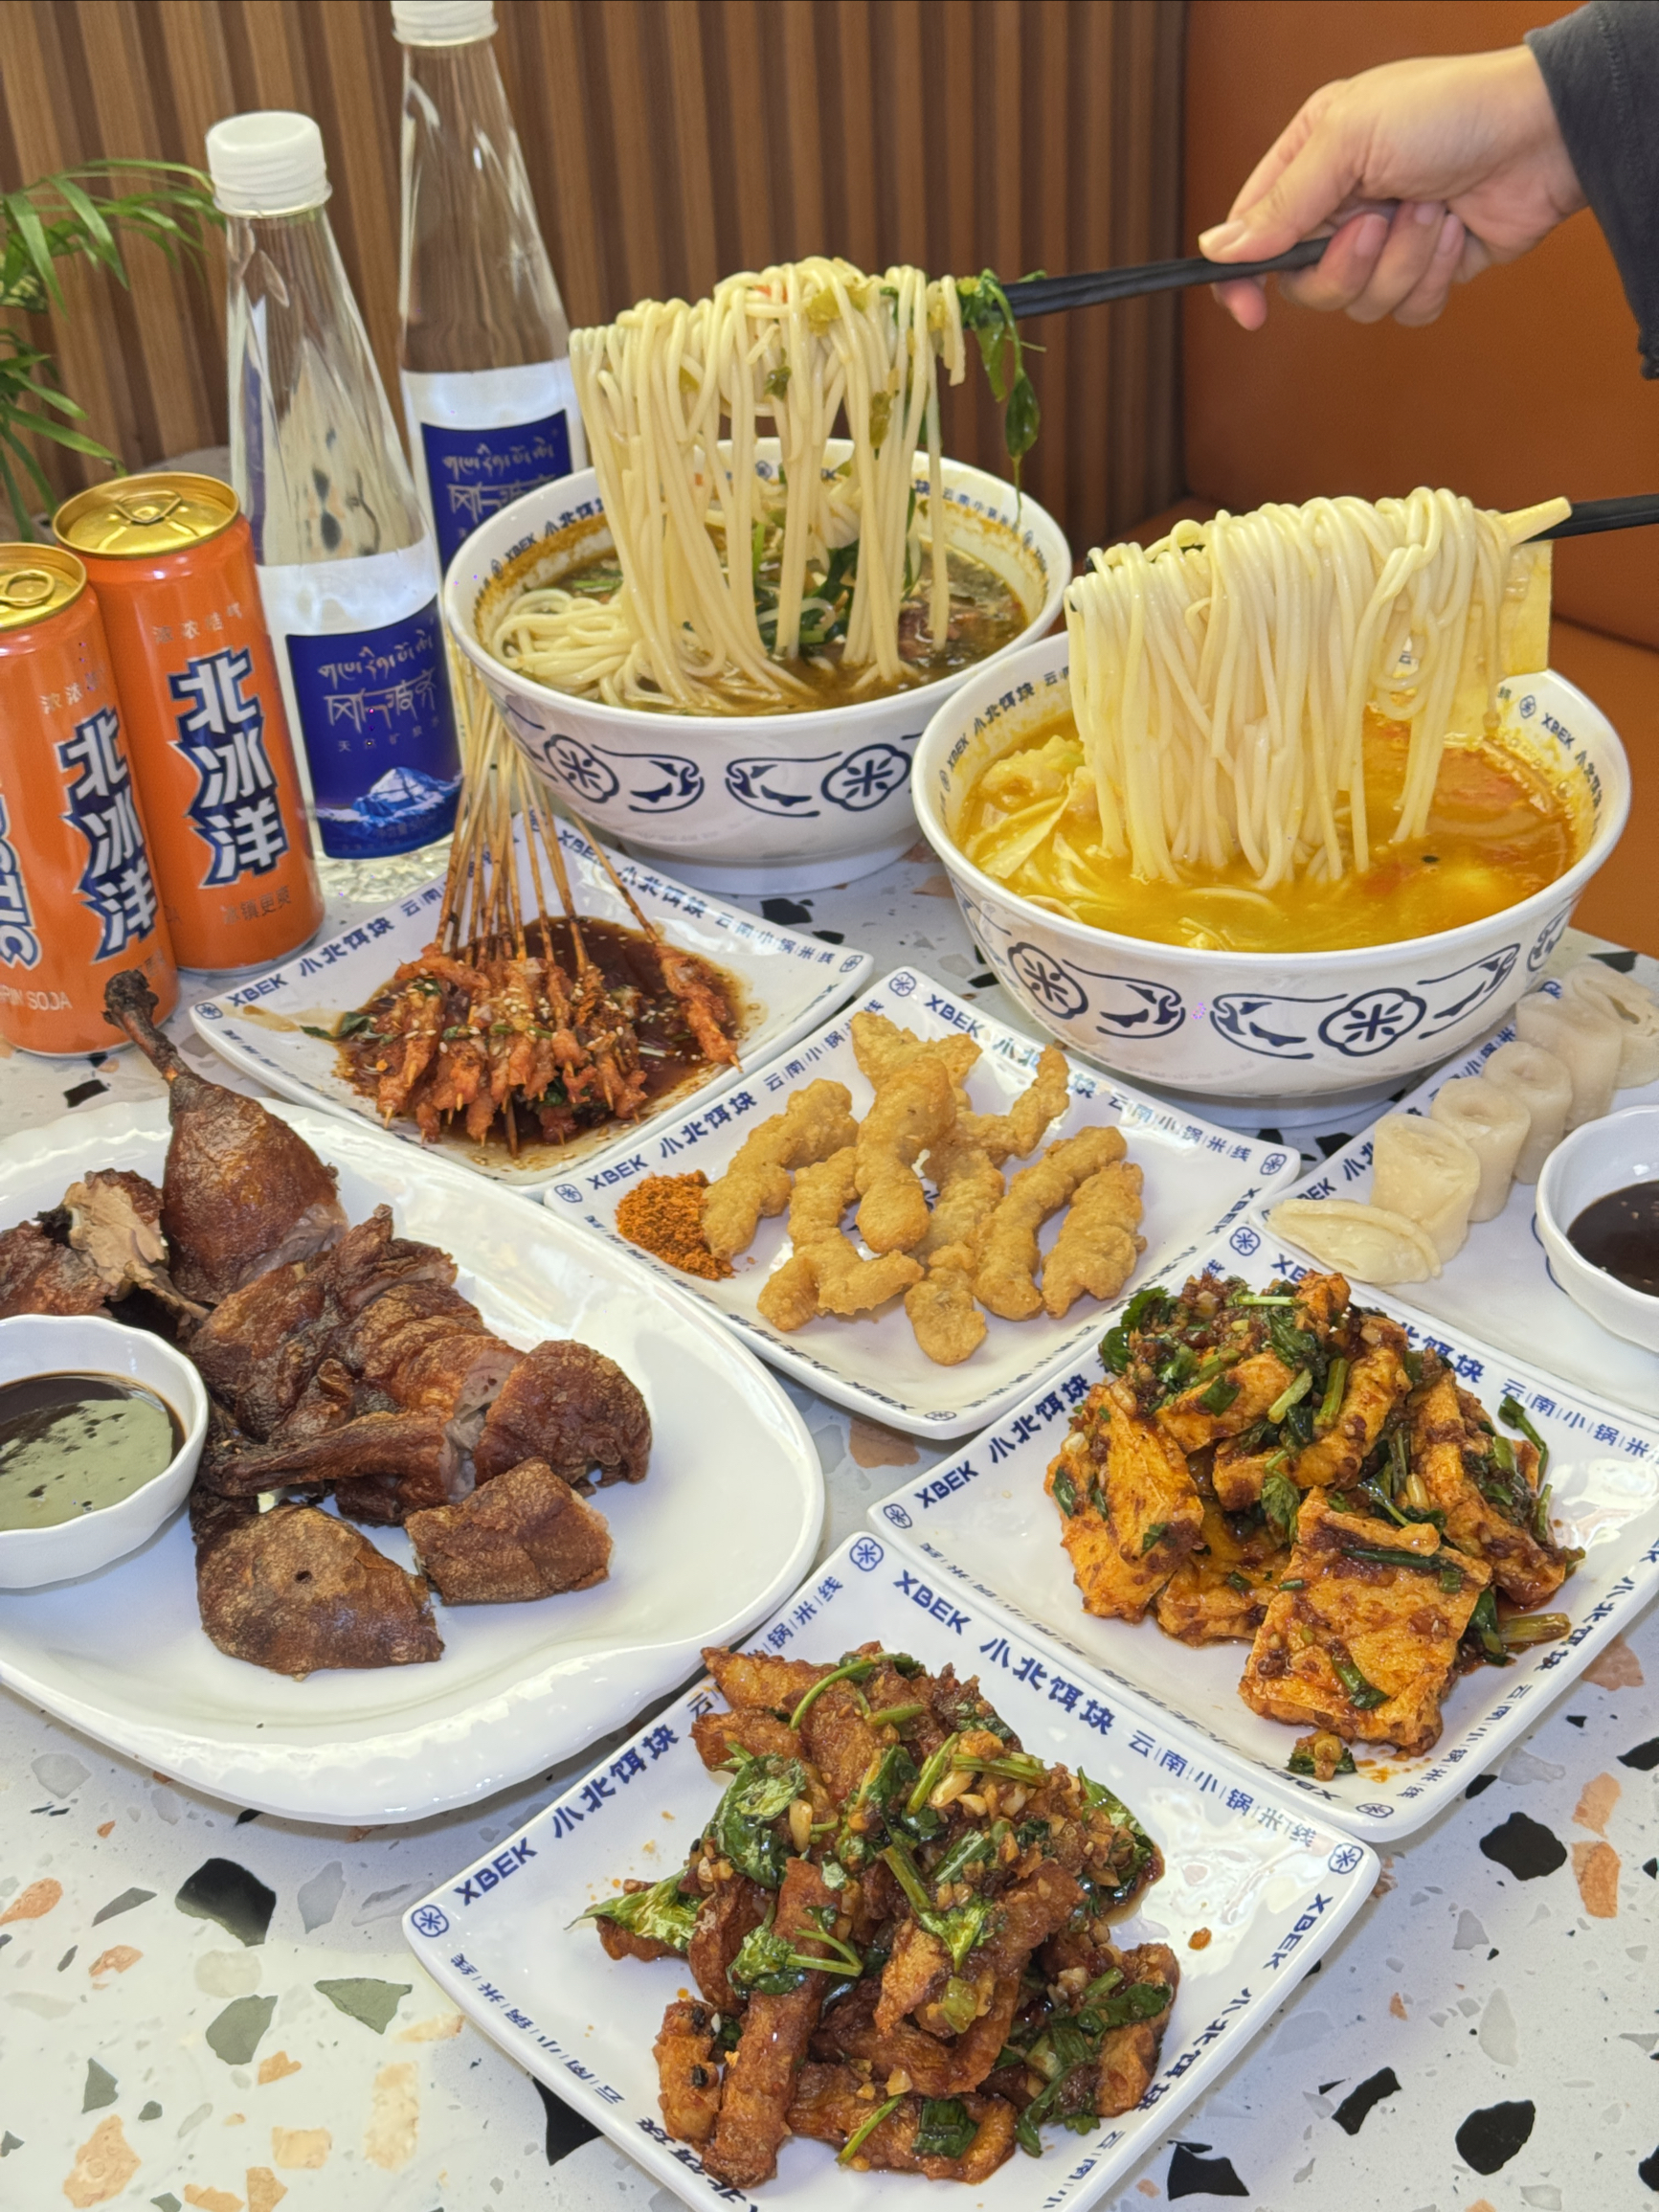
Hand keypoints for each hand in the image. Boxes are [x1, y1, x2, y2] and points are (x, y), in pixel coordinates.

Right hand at [1199, 46, 1584, 329]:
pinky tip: (1457, 232)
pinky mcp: (1426, 271)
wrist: (1544, 134)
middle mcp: (1342, 205)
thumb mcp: (1349, 139)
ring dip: (1402, 262)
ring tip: (1434, 210)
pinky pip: (1405, 312)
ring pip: (1358, 304)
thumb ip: (1282, 202)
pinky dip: (1433, 277)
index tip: (1250, 310)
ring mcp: (1385, 242)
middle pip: (1305, 285)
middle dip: (1346, 265)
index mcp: (1312, 161)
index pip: (1252, 234)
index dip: (1242, 278)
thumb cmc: (1450, 111)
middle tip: (1381, 222)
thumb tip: (1219, 249)